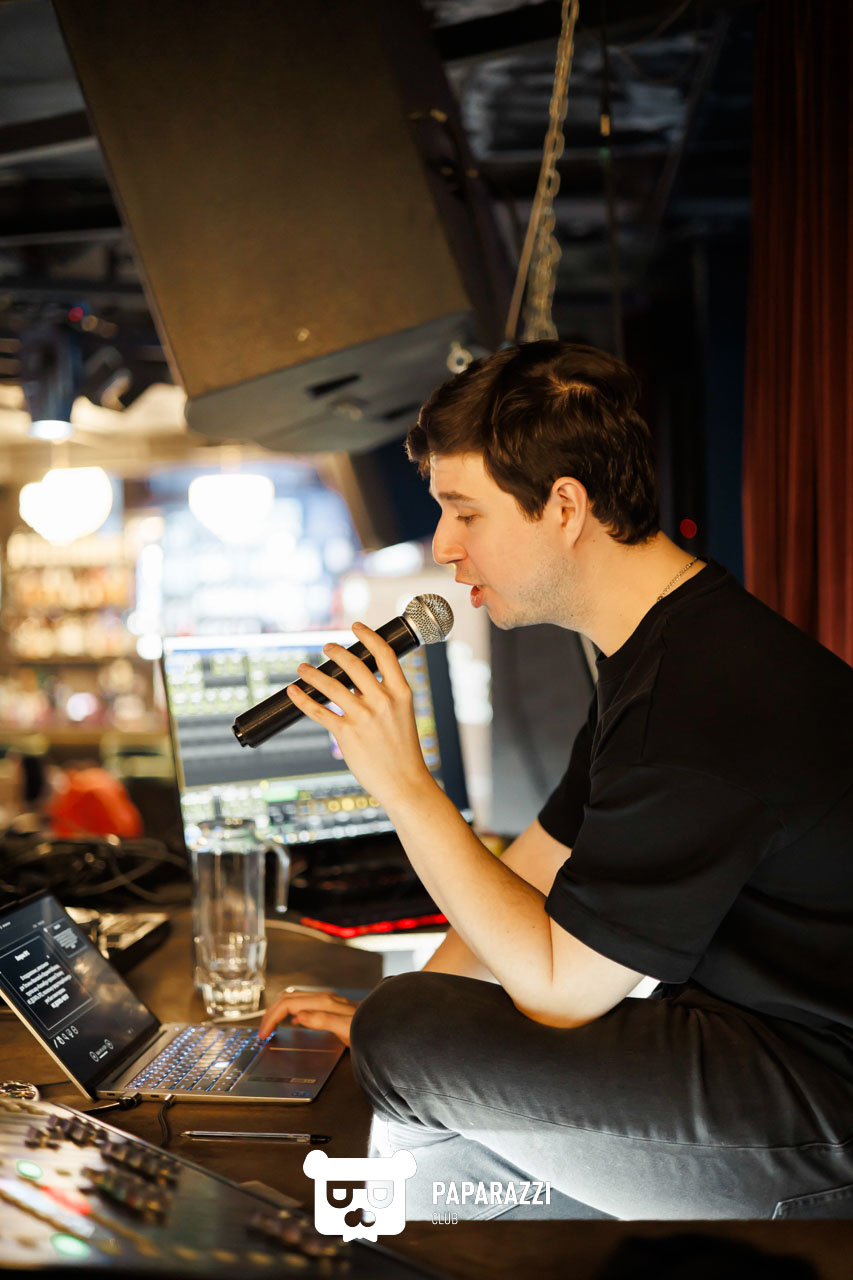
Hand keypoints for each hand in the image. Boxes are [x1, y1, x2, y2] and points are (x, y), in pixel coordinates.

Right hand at [258, 990, 358, 1045]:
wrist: (385, 1027)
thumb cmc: (368, 1029)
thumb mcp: (345, 1028)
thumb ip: (323, 1020)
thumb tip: (299, 1015)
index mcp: (322, 1002)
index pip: (288, 1004)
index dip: (272, 1017)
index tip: (263, 1034)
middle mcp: (323, 999)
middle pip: (288, 999)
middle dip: (271, 1013)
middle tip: (262, 1032)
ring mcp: (327, 1003)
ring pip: (296, 1000)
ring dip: (280, 1012)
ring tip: (272, 1027)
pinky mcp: (331, 1009)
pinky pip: (305, 1006)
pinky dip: (293, 1013)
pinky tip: (295, 1023)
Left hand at [285, 622, 433, 809]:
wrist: (404, 782)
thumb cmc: (403, 751)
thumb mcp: (402, 715)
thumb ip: (382, 697)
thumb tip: (355, 684)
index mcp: (401, 692)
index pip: (383, 653)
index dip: (367, 635)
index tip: (356, 626)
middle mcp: (382, 700)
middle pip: (354, 664)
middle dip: (336, 652)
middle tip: (326, 648)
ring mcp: (364, 716)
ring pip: (331, 685)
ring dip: (312, 673)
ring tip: (302, 668)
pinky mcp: (347, 734)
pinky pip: (318, 711)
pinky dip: (302, 699)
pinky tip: (293, 691)